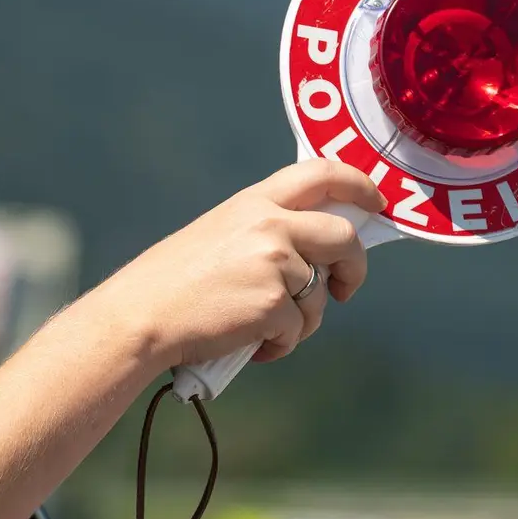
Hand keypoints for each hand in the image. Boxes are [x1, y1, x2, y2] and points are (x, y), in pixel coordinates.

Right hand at [88, 159, 382, 368]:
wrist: (141, 316)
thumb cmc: (172, 284)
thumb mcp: (218, 234)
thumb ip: (264, 231)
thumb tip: (311, 253)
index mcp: (254, 202)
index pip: (321, 174)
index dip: (359, 185)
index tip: (376, 203)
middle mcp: (270, 224)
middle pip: (343, 237)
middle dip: (354, 267)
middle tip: (344, 288)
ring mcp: (275, 263)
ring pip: (319, 295)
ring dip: (300, 321)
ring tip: (260, 329)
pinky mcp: (274, 304)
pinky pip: (298, 330)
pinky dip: (279, 345)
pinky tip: (250, 345)